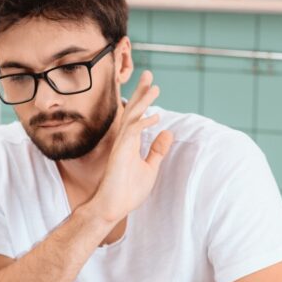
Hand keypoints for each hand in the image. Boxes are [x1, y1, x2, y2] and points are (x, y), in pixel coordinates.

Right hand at [86, 70, 174, 223]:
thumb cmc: (128, 190)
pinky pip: (132, 132)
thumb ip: (157, 151)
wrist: (113, 207)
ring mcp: (122, 145)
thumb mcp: (150, 168)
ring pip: (132, 117)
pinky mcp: (121, 153)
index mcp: (131, 142)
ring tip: (154, 87)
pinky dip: (143, 123)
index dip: (144, 100)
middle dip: (141, 92)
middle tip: (149, 74)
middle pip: (133, 110)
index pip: (138, 116)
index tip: (153, 87)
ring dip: (143, 101)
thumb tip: (168, 132)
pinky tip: (154, 117)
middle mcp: (125, 140)